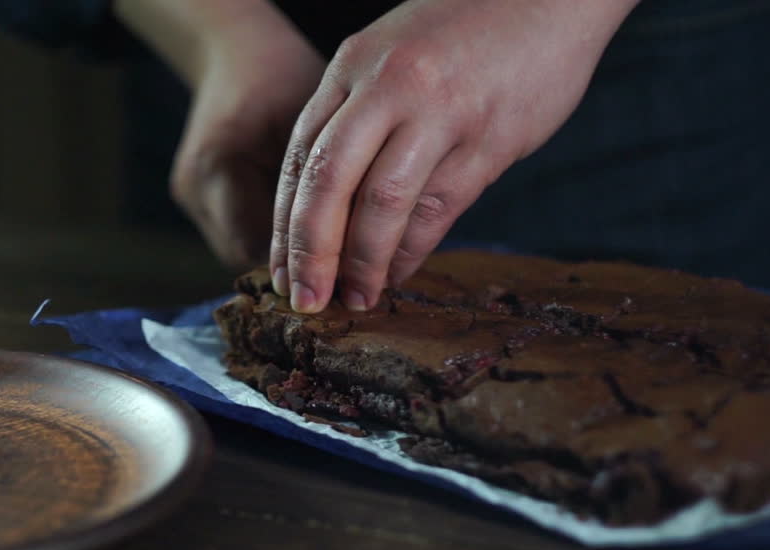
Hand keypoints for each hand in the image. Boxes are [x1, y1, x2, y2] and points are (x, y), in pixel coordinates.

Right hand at [115, 0, 324, 267]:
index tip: (346, 274)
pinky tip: (308, 232)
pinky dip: (273, 235)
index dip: (303, 261)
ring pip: (244, 249)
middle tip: (346, 274)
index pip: (260, 241)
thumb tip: (362, 236)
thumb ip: (323, 182)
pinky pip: (238, 232)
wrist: (234, 55)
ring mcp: (190, 196)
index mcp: (220, 164)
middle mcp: (196, 188)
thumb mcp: (312, 125)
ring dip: (286, 252)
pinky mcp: (195, 198)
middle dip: (298, 262)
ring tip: (332, 254)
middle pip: (250, 253)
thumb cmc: (282, 79)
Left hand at [268, 0, 639, 311]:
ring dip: (364, 262)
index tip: (279, 268)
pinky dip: (413, 250)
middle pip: (328, 183)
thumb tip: (330, 197)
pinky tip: (399, 273)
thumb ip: (358, 112)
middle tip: (305, 301)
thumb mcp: (393, 52)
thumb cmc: (468, 28)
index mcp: (354, 65)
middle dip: (310, 251)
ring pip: (383, 203)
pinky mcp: (489, 138)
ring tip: (356, 299)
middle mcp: (389, 86)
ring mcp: (439, 112)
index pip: (300, 156)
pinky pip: (438, 207)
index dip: (285, 223)